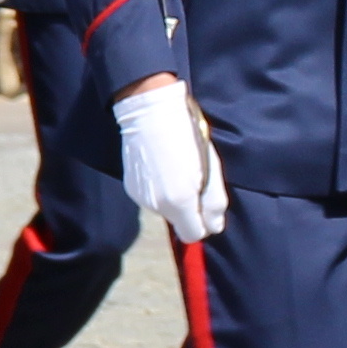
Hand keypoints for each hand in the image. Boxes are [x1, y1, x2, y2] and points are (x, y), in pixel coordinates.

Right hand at [116, 77, 226, 241]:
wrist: (149, 112)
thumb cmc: (187, 135)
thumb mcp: (211, 168)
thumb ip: (214, 202)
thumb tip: (215, 226)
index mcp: (179, 202)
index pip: (194, 235)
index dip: (203, 222)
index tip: (206, 201)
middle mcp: (157, 206)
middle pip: (180, 222)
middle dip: (190, 208)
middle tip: (193, 178)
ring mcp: (141, 198)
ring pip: (166, 210)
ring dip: (175, 198)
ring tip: (176, 168)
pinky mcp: (131, 189)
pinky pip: (153, 199)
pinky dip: (160, 190)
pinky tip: (161, 167)